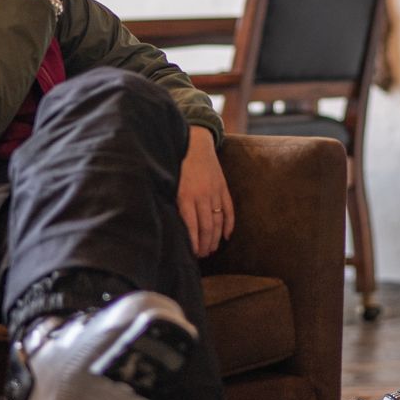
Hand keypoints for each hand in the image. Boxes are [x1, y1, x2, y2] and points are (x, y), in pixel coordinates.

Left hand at [176, 126, 231, 256]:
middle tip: (203, 256)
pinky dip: (229, 224)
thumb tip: (172, 227)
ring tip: (212, 249)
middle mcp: (202, 195)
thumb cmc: (177, 166)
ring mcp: (215, 191)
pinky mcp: (223, 187)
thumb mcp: (170, 185)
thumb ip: (173, 204)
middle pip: (207, 227)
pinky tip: (227, 236)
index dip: (193, 243)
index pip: (192, 227)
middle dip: (205, 245)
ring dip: (216, 238)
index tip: (192, 254)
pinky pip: (229, 209)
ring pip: (218, 221)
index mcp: (186, 196)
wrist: (194, 143)